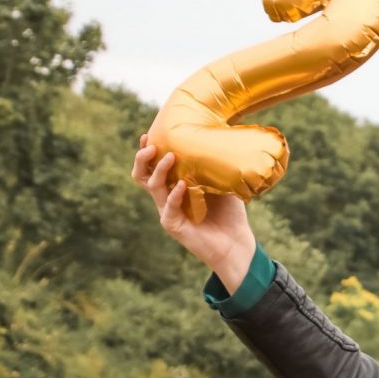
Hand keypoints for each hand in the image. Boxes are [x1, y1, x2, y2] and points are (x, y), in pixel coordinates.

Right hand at [131, 132, 255, 277]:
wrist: (236, 242)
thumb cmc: (230, 213)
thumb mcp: (222, 183)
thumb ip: (214, 166)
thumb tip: (219, 139)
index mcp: (174, 186)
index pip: (153, 167)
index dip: (146, 152)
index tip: (148, 135)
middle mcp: (166, 197)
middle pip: (142, 176)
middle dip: (142, 159)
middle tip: (151, 146)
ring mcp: (168, 211)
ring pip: (153, 188)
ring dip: (160, 170)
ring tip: (171, 157)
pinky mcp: (173, 225)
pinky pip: (169, 207)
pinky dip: (174, 194)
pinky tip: (182, 184)